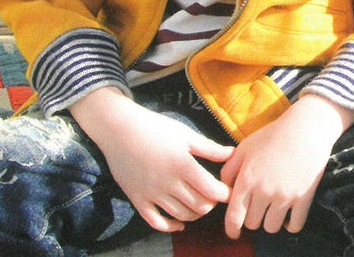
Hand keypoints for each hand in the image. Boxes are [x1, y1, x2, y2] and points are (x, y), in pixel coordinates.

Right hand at [70, 87, 233, 231]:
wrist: (121, 130)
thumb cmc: (156, 128)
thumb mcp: (186, 134)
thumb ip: (209, 148)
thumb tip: (232, 154)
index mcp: (183, 165)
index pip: (212, 190)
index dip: (224, 194)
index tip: (228, 190)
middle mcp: (169, 183)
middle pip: (199, 206)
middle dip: (211, 204)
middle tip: (214, 196)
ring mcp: (152, 194)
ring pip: (182, 216)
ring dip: (195, 214)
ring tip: (200, 204)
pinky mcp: (138, 200)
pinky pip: (157, 222)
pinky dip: (171, 226)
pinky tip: (179, 223)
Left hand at [220, 94, 353, 238]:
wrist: (305, 128)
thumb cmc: (273, 135)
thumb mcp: (245, 146)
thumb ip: (229, 169)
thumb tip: (224, 190)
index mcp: (247, 179)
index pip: (234, 216)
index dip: (232, 229)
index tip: (234, 232)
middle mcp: (264, 191)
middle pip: (252, 224)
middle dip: (253, 216)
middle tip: (259, 204)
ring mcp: (284, 196)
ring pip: (271, 227)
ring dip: (271, 220)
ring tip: (274, 206)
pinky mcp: (303, 198)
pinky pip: (294, 226)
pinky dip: (290, 223)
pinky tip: (289, 212)